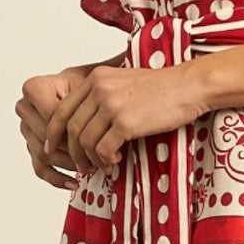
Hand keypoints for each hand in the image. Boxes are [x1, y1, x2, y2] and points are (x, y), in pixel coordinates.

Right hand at [15, 70, 86, 189]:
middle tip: (98, 157)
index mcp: (34, 89)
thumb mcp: (88, 85)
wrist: (81, 88)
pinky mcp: (31, 145)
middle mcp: (25, 108)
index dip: (75, 131)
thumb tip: (98, 133)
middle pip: (47, 138)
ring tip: (92, 167)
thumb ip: (86, 102)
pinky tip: (74, 183)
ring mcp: (26, 128)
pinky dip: (57, 178)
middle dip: (74, 151)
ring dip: (69, 164)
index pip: (53, 118)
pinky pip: (40, 168)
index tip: (98, 139)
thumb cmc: (86, 85)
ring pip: (43, 155)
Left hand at [43, 60, 209, 175]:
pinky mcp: (126, 122)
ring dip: (91, 159)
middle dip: (73, 152)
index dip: (54, 132)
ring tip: (102, 165)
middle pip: (71, 128)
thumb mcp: (125, 82)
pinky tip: (116, 161)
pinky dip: (106, 160)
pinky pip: (104, 149)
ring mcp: (112, 105)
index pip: (63, 108)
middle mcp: (99, 89)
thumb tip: (86, 126)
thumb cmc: (162, 88)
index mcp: (96, 78)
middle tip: (81, 166)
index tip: (54, 147)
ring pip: (85, 141)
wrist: (189, 86)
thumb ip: (102, 96)